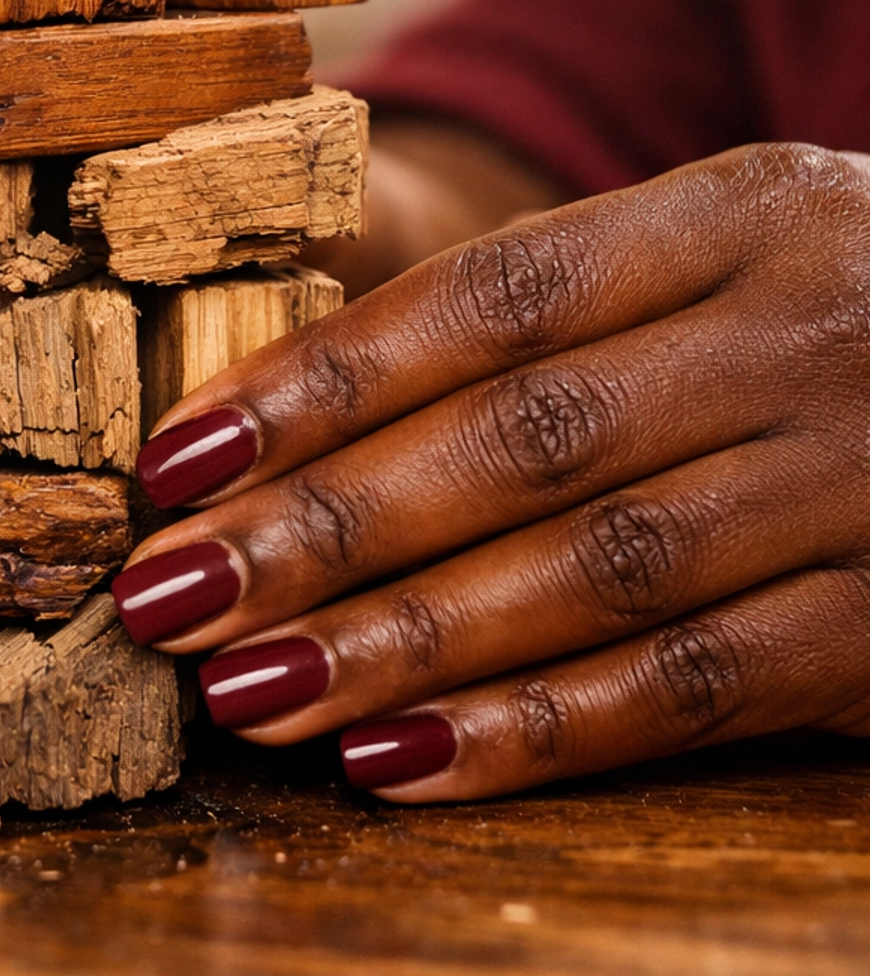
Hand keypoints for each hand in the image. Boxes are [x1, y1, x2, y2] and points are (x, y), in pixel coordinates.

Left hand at [112, 143, 869, 799]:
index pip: (493, 299)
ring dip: (408, 642)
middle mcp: (797, 333)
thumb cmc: (827, 302)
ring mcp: (858, 478)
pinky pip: (698, 688)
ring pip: (601, 570)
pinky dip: (543, 732)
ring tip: (252, 693)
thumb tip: (297, 390)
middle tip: (173, 591)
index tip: (175, 457)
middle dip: (328, 524)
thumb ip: (553, 297)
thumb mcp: (722, 241)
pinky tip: (404, 763)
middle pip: (528, 437)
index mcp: (735, 212)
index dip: (322, 380)